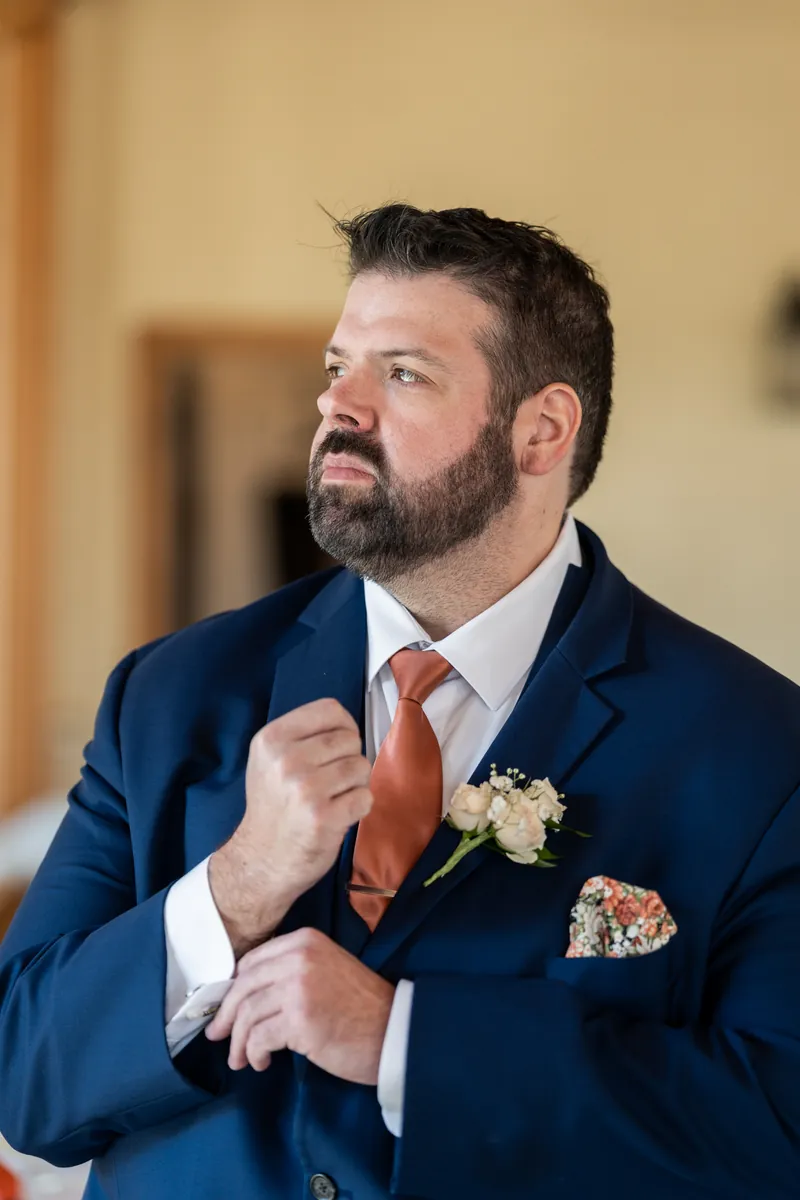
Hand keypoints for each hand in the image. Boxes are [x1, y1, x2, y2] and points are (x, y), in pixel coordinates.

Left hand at [205, 927, 394, 1084]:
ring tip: (242, 1059)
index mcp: (305, 940)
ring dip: (239, 1042)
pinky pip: (259, 1037)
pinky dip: (255, 1053)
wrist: (393, 1031)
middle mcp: (299, 957)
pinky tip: (262, 1061)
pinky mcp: (300, 1020)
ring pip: (248, 1013)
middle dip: (227, 1015)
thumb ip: (289, 972)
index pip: (252, 961)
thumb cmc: (360, 1007)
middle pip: (244, 986)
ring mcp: (299, 987)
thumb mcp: (325, 970)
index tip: (226, 1009)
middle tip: (219, 1036)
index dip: (233, 988)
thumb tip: (244, 994)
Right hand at [209, 699, 372, 954]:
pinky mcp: (324, 817)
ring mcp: (305, 789)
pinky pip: (365, 797)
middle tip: (331, 781)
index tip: (336, 747)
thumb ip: (302, 735)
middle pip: (350, 739)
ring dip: (356, 784)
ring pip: (362, 766)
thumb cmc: (273, 806)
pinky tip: (338, 815)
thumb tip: (348, 723)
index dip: (343, 726)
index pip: (330, 709)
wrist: (260, 860)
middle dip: (349, 758)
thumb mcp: (270, 759)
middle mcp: (286, 760)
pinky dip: (359, 807)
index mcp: (272, 739)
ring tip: (334, 797)